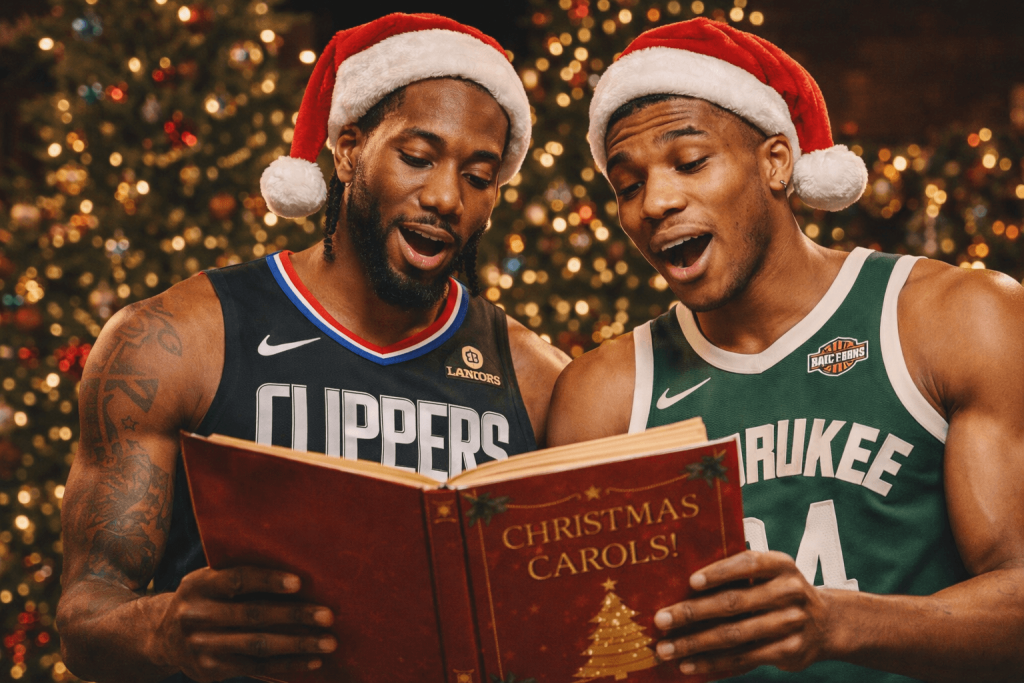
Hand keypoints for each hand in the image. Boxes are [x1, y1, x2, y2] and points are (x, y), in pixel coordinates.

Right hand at [150, 566, 336, 681]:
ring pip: (259, 645)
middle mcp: (197, 615)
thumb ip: (240, 577)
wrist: (161, 636)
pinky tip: (313, 660)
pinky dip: (288, 664)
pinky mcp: (211, 669)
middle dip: (295, 616)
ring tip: (328, 642)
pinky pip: (257, 667)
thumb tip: (299, 572)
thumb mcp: (210, 581)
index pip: (238, 579)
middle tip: (328, 615)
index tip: (299, 582)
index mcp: (200, 585)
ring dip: (298, 644)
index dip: (268, 581)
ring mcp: (203, 645)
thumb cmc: (207, 598)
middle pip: (253, 615)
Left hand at [653, 551, 833, 675]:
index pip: (748, 563)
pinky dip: (712, 663)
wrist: (826, 623)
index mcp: (780, 565)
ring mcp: (791, 623)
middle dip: (692, 612)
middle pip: (734, 603)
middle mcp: (789, 592)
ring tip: (666, 648)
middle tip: (661, 619)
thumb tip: (679, 585)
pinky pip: (743, 659)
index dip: (720, 572)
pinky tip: (689, 665)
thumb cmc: (778, 592)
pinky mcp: (788, 652)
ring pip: (734, 635)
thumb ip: (736, 575)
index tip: (691, 581)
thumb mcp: (768, 574)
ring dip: (695, 644)